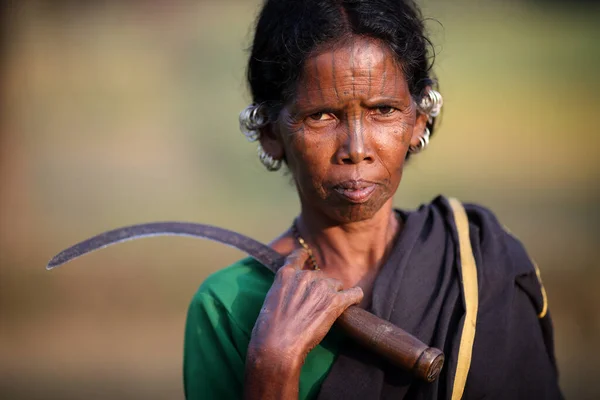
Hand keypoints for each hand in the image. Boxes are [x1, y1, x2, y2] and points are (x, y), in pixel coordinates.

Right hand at [248, 248, 363, 363]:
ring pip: (336, 285)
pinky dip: (355, 297)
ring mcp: (321, 287)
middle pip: (320, 276)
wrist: (277, 344)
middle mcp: (305, 276)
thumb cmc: (269, 328)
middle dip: (319, 288)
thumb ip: (284, 290)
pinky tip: (354, 302)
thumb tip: (293, 295)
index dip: (304, 257)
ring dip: (334, 295)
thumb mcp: (271, 300)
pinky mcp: (335, 301)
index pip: (298, 256)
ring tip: (328, 311)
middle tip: (313, 307)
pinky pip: (354, 293)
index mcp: (287, 274)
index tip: (307, 258)